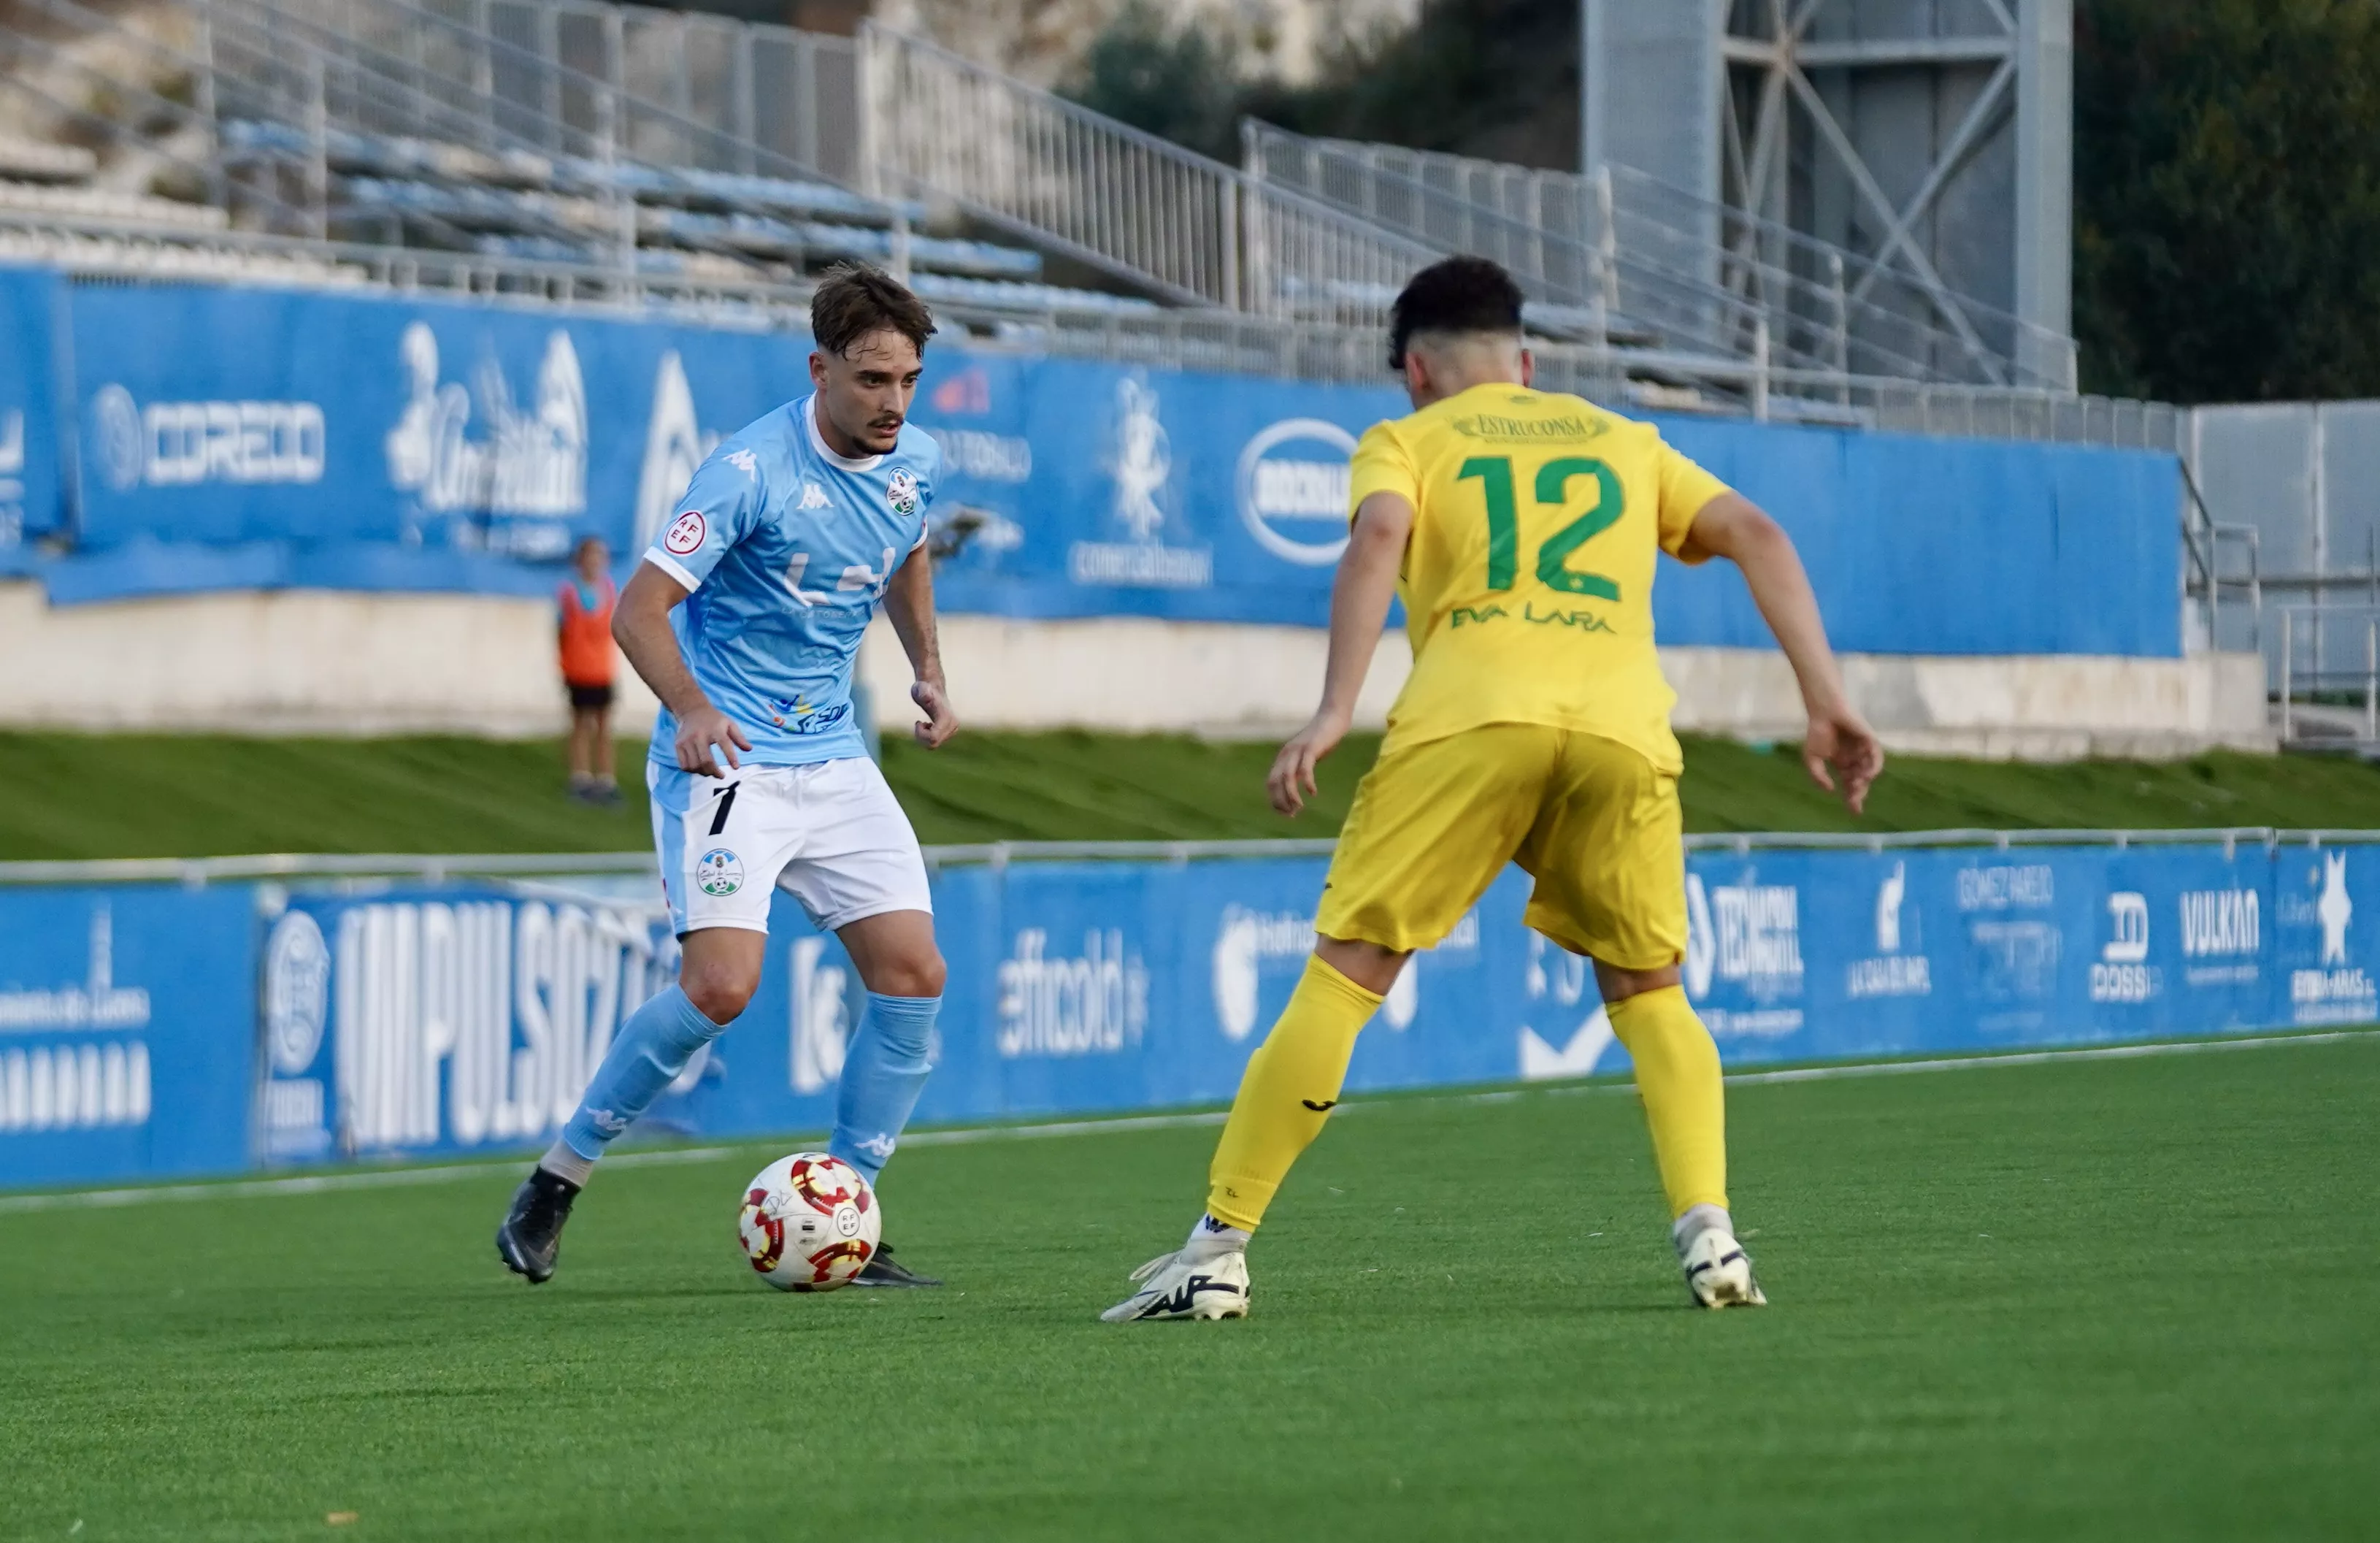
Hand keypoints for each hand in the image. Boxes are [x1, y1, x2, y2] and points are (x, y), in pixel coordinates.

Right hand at [675, 704, 750, 776]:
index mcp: (715, 729)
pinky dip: (692, 770)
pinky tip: (699, 768)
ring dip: (703, 773)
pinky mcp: (678, 745)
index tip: (736, 767)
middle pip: (706, 761)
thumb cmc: (714, 720)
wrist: (692, 710)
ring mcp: (687, 741)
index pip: (725, 744)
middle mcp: (699, 736)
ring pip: (694, 765)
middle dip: (714, 772)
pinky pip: (684, 765)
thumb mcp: (729, 724)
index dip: (731, 757)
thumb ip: (739, 737)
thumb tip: (749, 749)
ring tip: (710, 772)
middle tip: (721, 775)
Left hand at [910, 679, 957, 748]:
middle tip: (919, 722)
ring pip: (934, 744)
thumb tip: (926, 697)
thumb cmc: (923, 688)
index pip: (933, 738)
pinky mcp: (951, 731)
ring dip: (925, 735)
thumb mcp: (920, 689)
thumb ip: (923, 693)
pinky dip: (928, 736)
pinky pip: (936, 742)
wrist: (932, 686)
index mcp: (946, 718)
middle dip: (922, 736)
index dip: (921, 734)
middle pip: (933, 744)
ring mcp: (953, 729)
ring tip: (924, 722)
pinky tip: (928, 725)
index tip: (917, 722)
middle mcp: (953, 725)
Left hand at [1267, 708, 1349, 816]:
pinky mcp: (1311, 748)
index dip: (1275, 801)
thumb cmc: (1321, 740)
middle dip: (1281, 801)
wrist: (1332, 718)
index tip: (1286, 814)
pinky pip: (1305, 768)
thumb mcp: (1305, 758)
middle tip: (1292, 814)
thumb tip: (1293, 789)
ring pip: (1287, 777)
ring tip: (1300, 808)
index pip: (1271, 783)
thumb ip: (1297, 770)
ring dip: (1291, 796)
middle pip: (1275, 782)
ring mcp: (1297, 750)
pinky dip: (1307, 783)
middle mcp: (1286, 754)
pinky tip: (1313, 793)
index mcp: (1283, 758)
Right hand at [1803, 700, 1883, 814]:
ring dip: (1865, 781)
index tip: (1855, 812)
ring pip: (1869, 771)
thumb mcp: (1812, 759)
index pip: (1851, 786)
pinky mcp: (1870, 741)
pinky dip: (1874, 767)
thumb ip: (1818, 776)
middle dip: (1858, 793)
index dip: (1853, 799)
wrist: (1823, 712)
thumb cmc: (1817, 732)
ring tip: (1856, 787)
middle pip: (1861, 782)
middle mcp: (1856, 760)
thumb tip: (1830, 790)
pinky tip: (1867, 775)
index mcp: (1844, 765)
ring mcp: (1864, 751)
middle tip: (1854, 803)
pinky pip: (1876, 757)